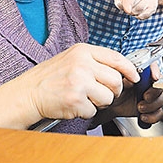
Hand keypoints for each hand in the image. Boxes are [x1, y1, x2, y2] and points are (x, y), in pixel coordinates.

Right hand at [0, 43, 139, 128]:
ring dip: (99, 102)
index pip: (116, 58)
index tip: (134, 77)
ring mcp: (78, 82)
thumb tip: (122, 70)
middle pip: (116, 80)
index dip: (129, 69)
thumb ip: (95, 61)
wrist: (28, 92)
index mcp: (83, 51)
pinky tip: (74, 104)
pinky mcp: (74, 100)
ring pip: (108, 97)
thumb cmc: (51, 77)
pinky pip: (93, 111)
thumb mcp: (73, 58)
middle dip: (113, 91)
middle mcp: (82, 64)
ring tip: (84, 98)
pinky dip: (86, 112)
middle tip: (100, 92)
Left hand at [100, 61, 162, 125]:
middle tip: (145, 97)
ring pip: (162, 99)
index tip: (154, 78)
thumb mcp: (116, 80)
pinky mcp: (151, 108)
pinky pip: (159, 113)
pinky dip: (152, 116)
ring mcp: (151, 95)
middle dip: (154, 92)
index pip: (153, 66)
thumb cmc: (112, 89)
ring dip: (152, 106)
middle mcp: (148, 82)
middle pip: (161, 84)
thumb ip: (124, 77)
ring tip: (140, 108)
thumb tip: (131, 79)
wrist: (110, 105)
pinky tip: (143, 117)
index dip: (156, 71)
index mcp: (140, 71)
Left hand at [103, 0, 158, 19]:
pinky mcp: (152, 8)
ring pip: (134, 12)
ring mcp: (149, 0)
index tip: (127, 10)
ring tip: (131, 0)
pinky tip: (136, 6)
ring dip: (129, 9)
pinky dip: (136, 14)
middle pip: (128, 7)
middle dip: (122, 4)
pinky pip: (140, 17)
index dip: (128, 2)